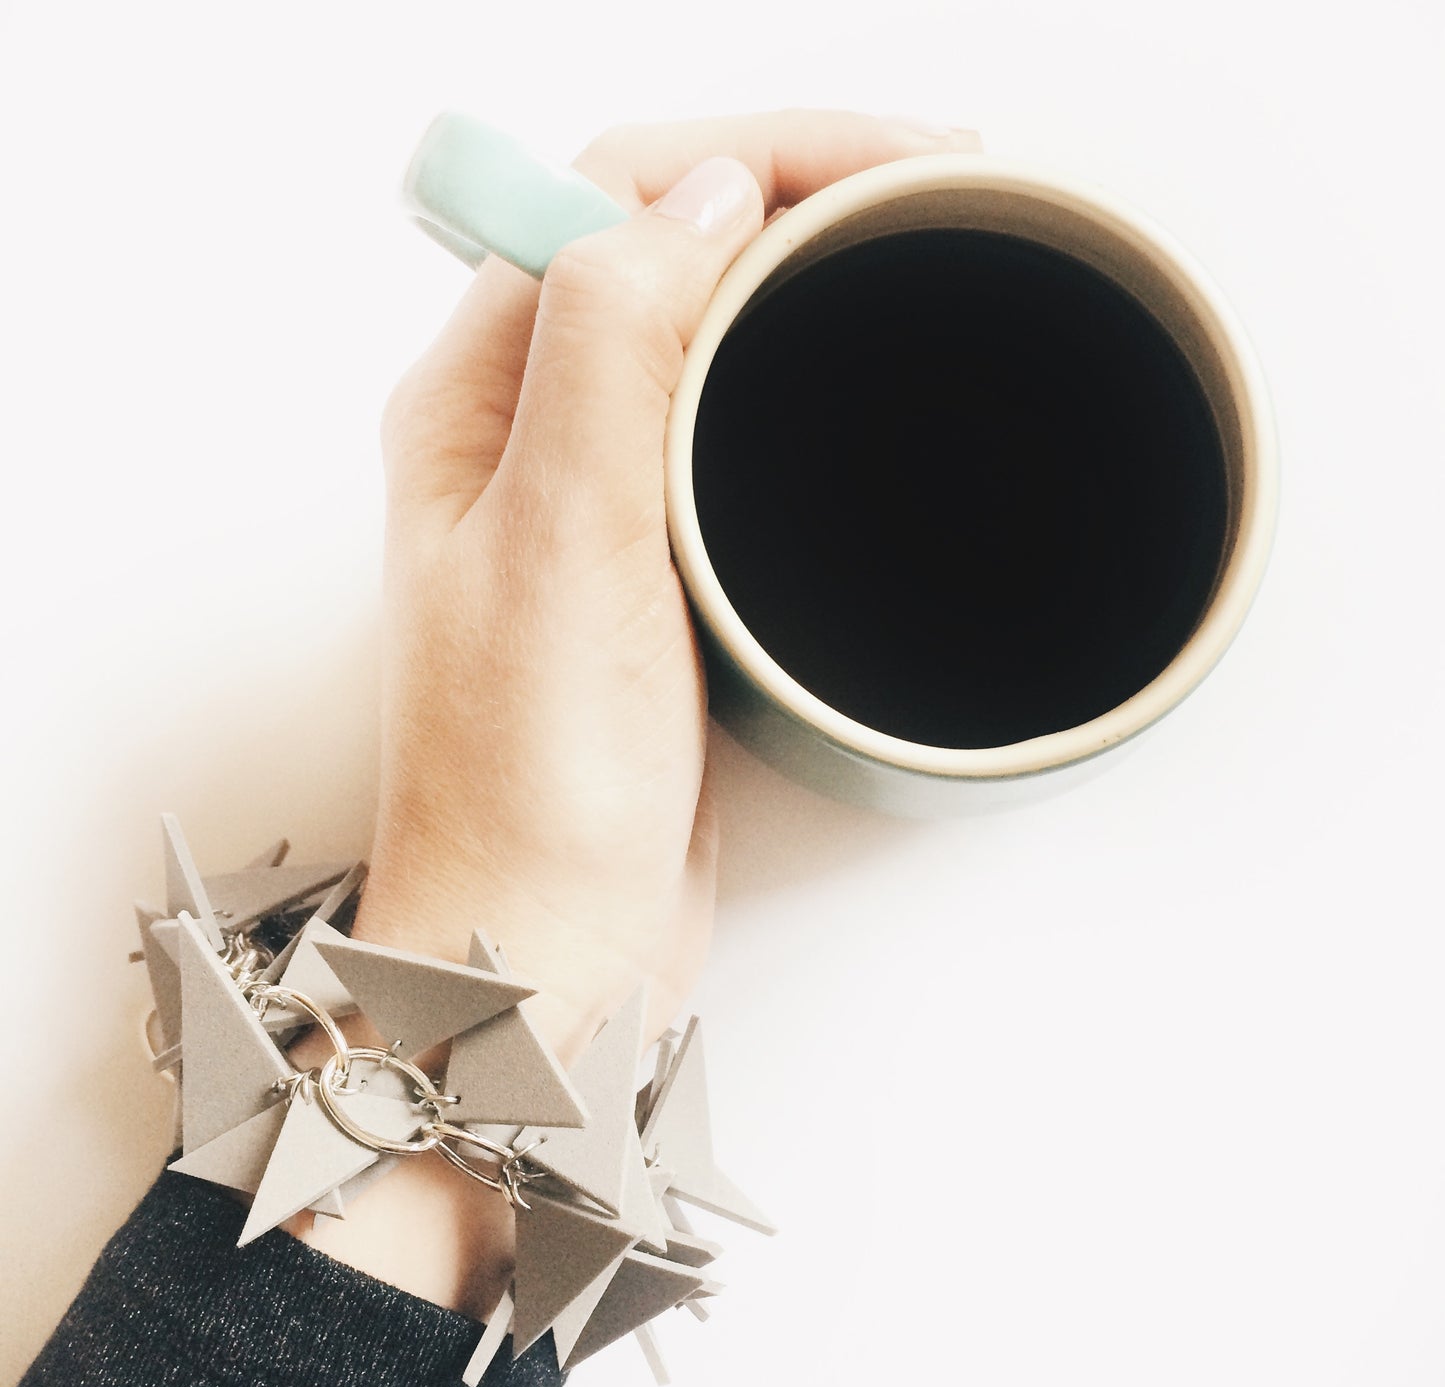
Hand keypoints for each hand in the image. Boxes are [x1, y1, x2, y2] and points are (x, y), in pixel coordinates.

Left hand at [354, 109, 979, 1060]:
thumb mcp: (562, 548)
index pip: (607, 195)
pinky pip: (728, 430)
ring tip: (913, 252)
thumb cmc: (531, 787)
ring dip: (804, 276)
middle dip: (795, 189)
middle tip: (932, 187)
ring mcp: (593, 500)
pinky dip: (802, 381)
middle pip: (661, 244)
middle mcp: (526, 435)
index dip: (756, 149)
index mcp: (477, 401)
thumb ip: (610, 351)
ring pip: (704, 331)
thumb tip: (703, 200)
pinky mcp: (655, 567)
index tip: (894, 161)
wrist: (551, 941)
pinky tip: (856, 384)